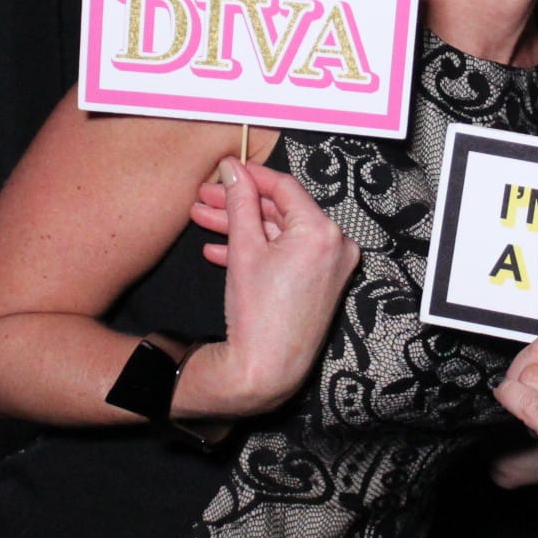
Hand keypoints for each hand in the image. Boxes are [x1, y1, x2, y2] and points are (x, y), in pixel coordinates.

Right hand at [176, 157, 357, 416]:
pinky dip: (257, 251)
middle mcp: (335, 245)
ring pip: (279, 234)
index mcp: (322, 231)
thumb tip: (234, 169)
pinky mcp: (321, 283)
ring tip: (202, 219)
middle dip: (238, 205)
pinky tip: (219, 250)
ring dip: (241, 227)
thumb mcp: (244, 249)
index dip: (251, 176)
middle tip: (205, 197)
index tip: (225, 171)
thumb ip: (240, 203)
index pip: (284, 187)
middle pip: (280, 211)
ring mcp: (331, 266)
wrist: (266, 369)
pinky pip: (287, 257)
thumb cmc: (258, 314)